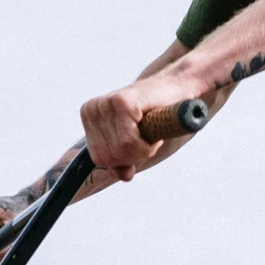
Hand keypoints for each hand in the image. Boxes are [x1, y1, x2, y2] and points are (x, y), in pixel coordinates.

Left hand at [80, 64, 202, 178]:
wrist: (176, 88)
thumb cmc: (153, 113)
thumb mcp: (131, 141)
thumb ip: (122, 160)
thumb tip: (124, 176)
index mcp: (88, 116)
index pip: (99, 159)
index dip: (123, 159)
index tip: (137, 141)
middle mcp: (92, 109)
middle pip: (109, 157)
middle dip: (133, 155)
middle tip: (146, 135)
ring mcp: (106, 104)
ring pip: (121, 151)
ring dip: (144, 149)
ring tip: (150, 128)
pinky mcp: (122, 102)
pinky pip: (130, 143)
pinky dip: (148, 144)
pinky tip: (153, 125)